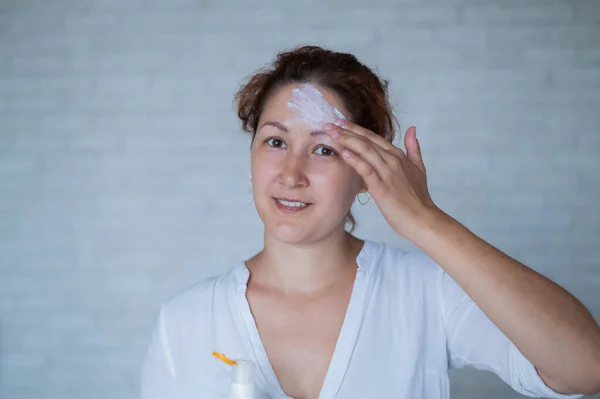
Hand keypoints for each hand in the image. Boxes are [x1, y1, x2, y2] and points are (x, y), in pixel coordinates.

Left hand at [324, 120, 440, 238]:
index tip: (340, 122)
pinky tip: (344, 153)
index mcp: (398, 155)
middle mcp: (392, 160)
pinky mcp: (382, 187)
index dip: (355, 128)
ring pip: (364, 151)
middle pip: (366, 141)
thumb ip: (413, 148)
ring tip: (331, 134)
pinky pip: (366, 170)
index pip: (373, 137)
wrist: (422, 218)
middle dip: (346, 131)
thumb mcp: (419, 168)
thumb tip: (412, 129)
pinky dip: (355, 160)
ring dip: (346, 141)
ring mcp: (387, 173)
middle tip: (327, 124)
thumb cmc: (418, 197)